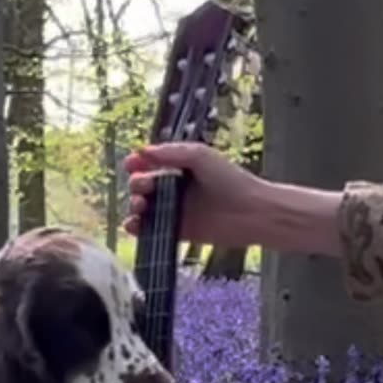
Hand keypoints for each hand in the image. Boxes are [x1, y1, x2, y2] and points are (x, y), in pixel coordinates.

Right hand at [123, 142, 272, 248]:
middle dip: (137, 184)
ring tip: (141, 206)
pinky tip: (135, 225)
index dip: (137, 163)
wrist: (251, 213)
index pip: (151, 163)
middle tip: (143, 186)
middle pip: (143, 185)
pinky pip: (151, 229)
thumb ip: (170, 153)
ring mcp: (176, 210)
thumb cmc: (230, 180)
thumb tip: (141, 150)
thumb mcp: (199, 156)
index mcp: (180, 167)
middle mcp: (176, 188)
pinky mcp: (178, 232)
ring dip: (134, 206)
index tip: (131, 164)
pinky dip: (139, 228)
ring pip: (144, 208)